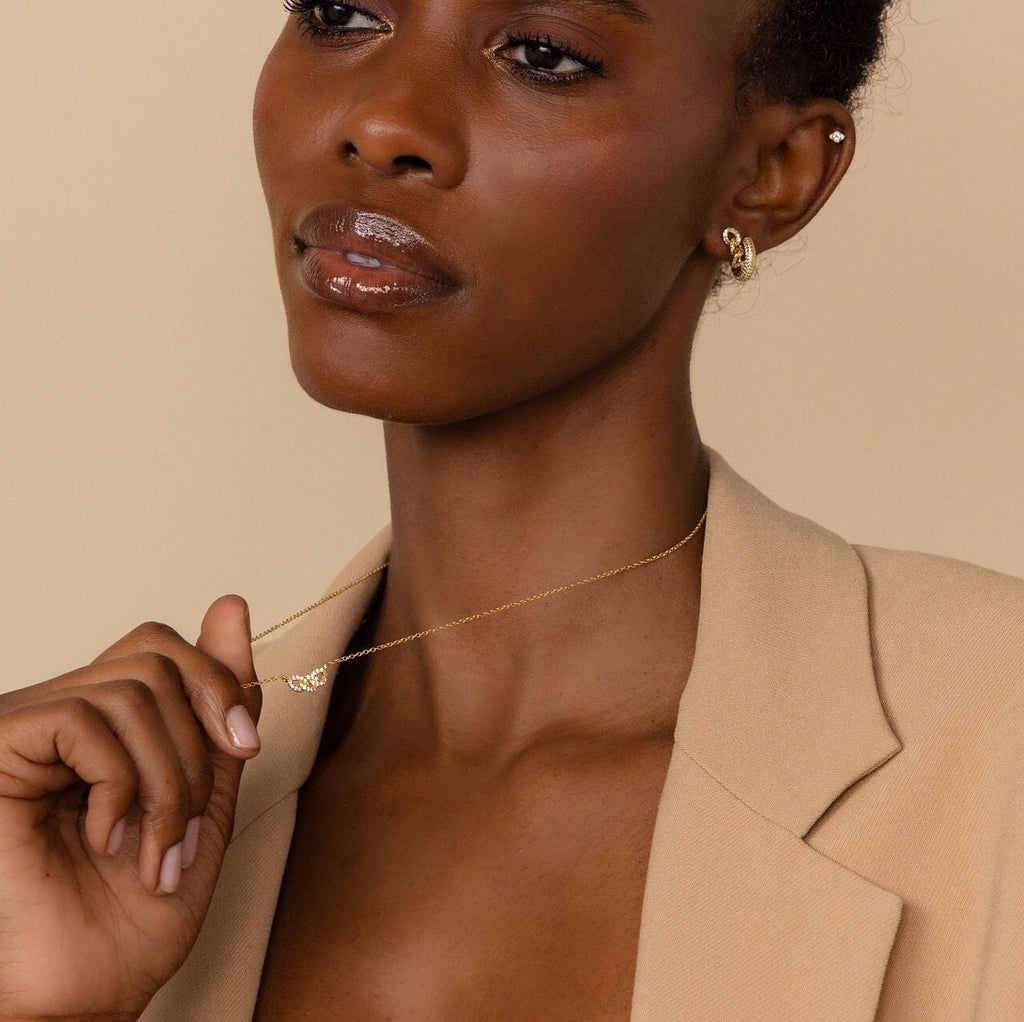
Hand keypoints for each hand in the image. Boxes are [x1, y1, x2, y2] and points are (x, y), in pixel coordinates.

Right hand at [0, 595, 262, 1021]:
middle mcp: (60, 717)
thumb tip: (231, 608)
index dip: (217, 678)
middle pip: (158, 657)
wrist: (82, 998)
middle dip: (200, 741)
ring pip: (133, 691)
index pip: (161, 646)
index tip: (244, 742)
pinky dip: (121, 784)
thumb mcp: (204, 797)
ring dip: (168, 782)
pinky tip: (106, 837)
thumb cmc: (134, 914)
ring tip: (155, 851)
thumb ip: (217, 712)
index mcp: (106, 727)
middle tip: (193, 823)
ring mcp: (26, 730)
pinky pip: (83, 719)